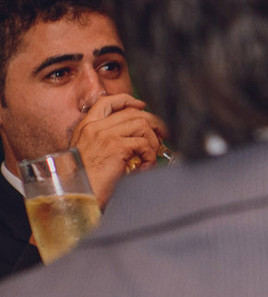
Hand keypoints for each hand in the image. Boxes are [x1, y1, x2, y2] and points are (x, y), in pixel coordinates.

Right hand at [69, 93, 167, 207]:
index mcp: (85, 127)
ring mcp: (104, 135)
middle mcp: (94, 127)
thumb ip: (107, 142)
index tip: (142, 106)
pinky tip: (145, 166)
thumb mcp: (90, 154)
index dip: (127, 100)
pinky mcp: (116, 147)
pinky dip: (150, 155)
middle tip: (162, 134)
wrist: (75, 195)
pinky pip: (144, 144)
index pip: (106, 102)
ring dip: (152, 140)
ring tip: (151, 155)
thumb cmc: (84, 181)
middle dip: (152, 122)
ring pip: (141, 124)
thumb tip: (136, 138)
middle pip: (131, 112)